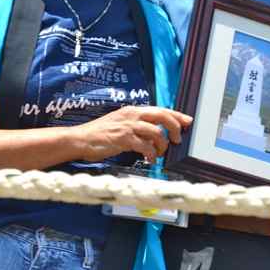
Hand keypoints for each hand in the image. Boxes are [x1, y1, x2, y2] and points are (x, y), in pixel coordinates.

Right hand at [69, 107, 191, 161]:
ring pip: (156, 132)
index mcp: (133, 110)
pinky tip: (149, 160)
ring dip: (162, 145)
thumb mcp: (121, 125)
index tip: (188, 122)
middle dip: (174, 128)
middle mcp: (132, 115)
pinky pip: (145, 146)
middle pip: (162, 116)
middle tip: (177, 140)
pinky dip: (151, 154)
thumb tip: (156, 134)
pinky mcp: (123, 138)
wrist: (80, 139)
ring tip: (158, 154)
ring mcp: (128, 126)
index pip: (161, 109)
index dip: (177, 115)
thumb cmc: (100, 135)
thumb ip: (138, 127)